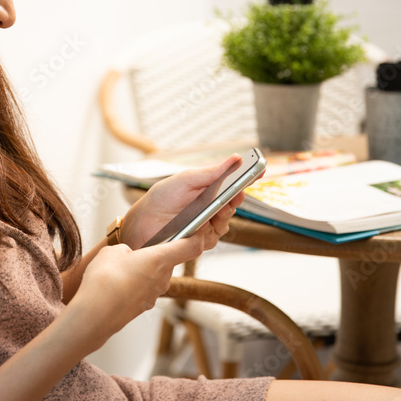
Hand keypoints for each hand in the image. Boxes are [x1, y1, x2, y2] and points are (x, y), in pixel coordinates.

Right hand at [66, 235, 205, 348]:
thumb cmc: (105, 279)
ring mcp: (154, 295)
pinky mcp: (143, 307)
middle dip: (153, 256)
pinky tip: (115, 286)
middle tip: (134, 252)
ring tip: (118, 271)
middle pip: (167, 262)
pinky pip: (142, 291)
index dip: (195, 238)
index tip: (196, 233)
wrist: (95, 314)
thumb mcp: (113, 251)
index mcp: (160, 259)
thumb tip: (128, 256)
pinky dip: (133, 287)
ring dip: (142, 272)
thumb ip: (126, 250)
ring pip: (153, 277)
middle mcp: (163, 279)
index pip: (191, 247)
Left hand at [120, 155, 250, 249]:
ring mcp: (206, 225)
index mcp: (208, 190)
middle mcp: (210, 207)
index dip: (247, 179)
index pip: (232, 184)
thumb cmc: (162, 198)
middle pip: (233, 204)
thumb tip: (235, 159)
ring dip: (223, 216)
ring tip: (217, 210)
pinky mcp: (199, 242)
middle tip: (236, 193)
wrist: (142, 222)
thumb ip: (211, 172)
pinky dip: (208, 232)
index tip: (258, 171)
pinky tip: (201, 227)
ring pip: (225, 223)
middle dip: (236, 199)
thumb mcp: (187, 179)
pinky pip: (212, 238)